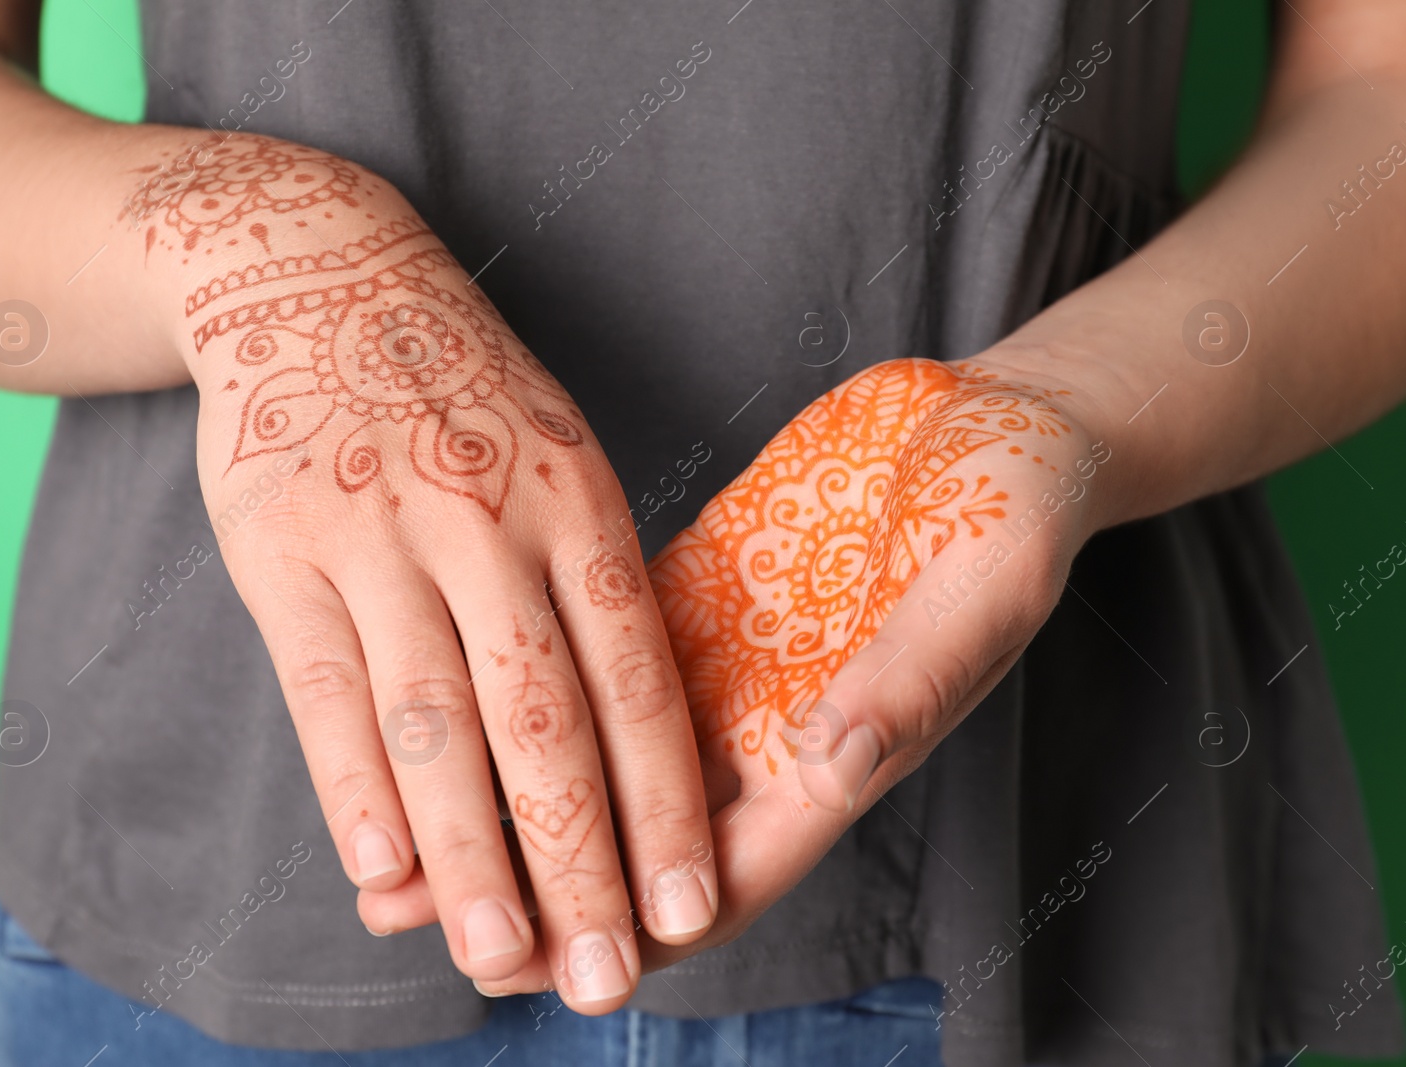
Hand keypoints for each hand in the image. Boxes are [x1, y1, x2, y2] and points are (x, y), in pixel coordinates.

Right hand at [143, 136, 717, 1007]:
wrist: (317, 274)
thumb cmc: (463, 400)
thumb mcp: (557, 456)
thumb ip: (586, 589)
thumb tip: (629, 749)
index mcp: (575, 501)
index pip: (636, 679)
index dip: (665, 802)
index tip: (689, 910)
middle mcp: (485, 524)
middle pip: (541, 721)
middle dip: (579, 862)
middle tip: (605, 978)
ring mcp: (379, 537)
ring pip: (433, 723)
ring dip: (468, 856)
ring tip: (498, 959)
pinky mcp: (282, 554)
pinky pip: (323, 693)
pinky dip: (354, 792)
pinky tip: (383, 879)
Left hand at [362, 355, 1108, 988]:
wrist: (987, 420)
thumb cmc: (1012, 503)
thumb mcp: (982, 583)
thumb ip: (912, 674)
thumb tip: (834, 756)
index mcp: (838, 750)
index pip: (720, 873)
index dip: (627, 928)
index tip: (533, 961)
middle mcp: (760, 728)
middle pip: (631, 841)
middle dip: (529, 885)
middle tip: (411, 911)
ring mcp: (713, 663)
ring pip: (590, 764)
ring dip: (504, 803)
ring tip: (392, 836)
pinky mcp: (675, 594)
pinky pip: (584, 667)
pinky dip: (520, 698)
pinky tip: (443, 703)